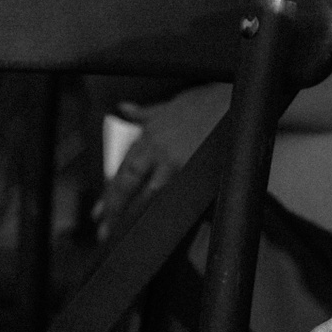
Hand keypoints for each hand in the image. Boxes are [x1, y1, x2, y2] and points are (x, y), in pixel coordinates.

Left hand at [98, 82, 232, 237]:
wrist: (233, 99)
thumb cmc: (204, 102)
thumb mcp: (168, 105)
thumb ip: (144, 113)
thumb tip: (123, 108)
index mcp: (149, 134)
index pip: (123, 167)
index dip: (109, 191)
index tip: (98, 212)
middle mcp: (157, 146)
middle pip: (129, 181)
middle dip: (114, 206)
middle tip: (103, 229)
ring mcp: (175, 159)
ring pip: (148, 192)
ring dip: (134, 212)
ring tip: (122, 232)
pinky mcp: (193, 168)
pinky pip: (174, 195)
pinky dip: (164, 209)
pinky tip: (157, 223)